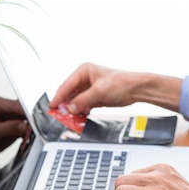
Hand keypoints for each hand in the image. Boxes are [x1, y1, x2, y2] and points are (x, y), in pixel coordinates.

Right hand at [50, 62, 182, 114]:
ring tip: (71, 119)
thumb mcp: (99, 92)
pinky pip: (83, 106)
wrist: (136, 90)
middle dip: (66, 106)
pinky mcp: (94, 98)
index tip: (52, 107)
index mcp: (84, 71)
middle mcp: (85, 79)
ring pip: (76, 102)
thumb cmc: (122, 83)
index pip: (66, 85)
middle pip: (70, 94)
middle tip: (60, 116)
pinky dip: (81, 112)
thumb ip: (83, 100)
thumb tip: (71, 108)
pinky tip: (80, 118)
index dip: (58, 97)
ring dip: (74, 111)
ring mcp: (89, 89)